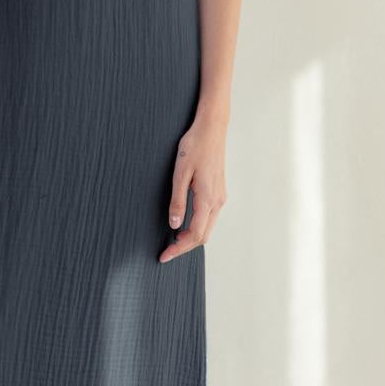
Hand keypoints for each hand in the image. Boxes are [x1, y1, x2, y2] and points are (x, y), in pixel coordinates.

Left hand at [159, 109, 227, 261]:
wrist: (212, 129)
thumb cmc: (195, 146)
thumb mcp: (180, 172)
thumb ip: (177, 200)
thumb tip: (174, 225)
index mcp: (207, 199)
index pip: (195, 235)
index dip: (179, 249)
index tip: (164, 256)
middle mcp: (217, 201)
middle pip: (203, 236)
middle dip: (184, 247)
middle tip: (166, 252)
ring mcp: (220, 197)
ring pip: (207, 227)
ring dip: (191, 238)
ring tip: (173, 241)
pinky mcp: (218, 192)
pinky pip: (209, 217)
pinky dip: (197, 227)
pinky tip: (185, 224)